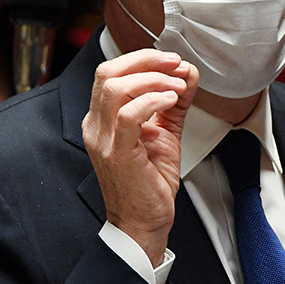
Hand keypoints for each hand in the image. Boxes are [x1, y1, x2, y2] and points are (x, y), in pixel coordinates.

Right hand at [82, 49, 198, 264]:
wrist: (143, 224)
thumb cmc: (149, 184)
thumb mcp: (165, 133)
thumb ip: (175, 101)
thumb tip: (188, 72)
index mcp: (102, 119)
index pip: (112, 72)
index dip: (143, 59)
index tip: (173, 60)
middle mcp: (96, 126)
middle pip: (108, 72)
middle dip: (146, 60)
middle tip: (175, 64)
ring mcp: (103, 139)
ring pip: (116, 88)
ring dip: (153, 79)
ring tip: (177, 86)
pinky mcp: (117, 153)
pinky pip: (128, 115)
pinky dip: (153, 100)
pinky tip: (171, 100)